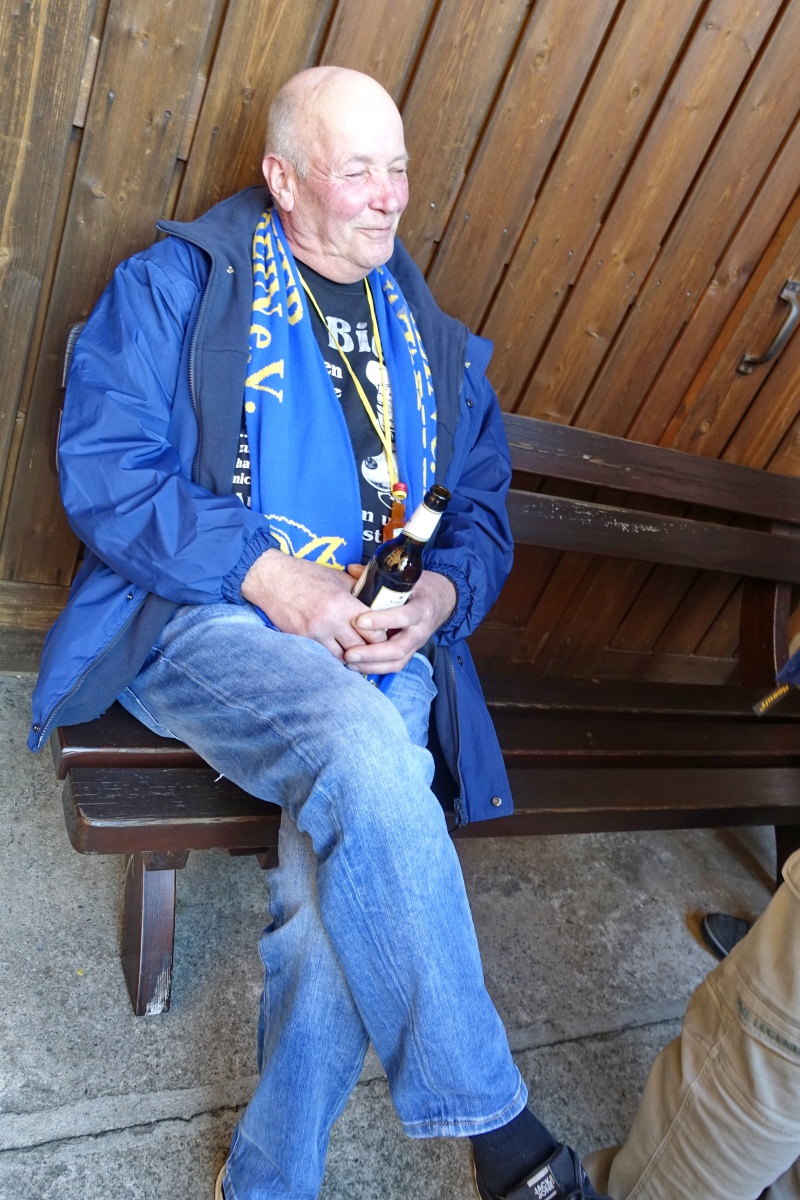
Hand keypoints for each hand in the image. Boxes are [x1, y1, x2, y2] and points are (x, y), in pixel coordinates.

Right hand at [241, 550, 386, 660]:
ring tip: (358, 654)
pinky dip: (334, 657)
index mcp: (343, 602)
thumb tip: (379, 602)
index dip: (381, 636)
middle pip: (361, 648)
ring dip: (352, 657)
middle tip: (374, 649)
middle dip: (369, 650)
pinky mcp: (302, 640)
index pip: (373, 631)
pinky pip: (324, 656)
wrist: (271, 578)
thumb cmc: (306, 574)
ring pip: (343, 657)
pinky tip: (339, 654)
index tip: (382, 635)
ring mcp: (315, 633)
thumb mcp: (338, 577)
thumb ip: (359, 590)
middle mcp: (330, 620)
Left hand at [343, 567, 456, 674]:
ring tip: (349, 661)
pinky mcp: (411, 651)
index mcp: (422, 608)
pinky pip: (395, 665)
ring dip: (371, 665)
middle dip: (372, 653)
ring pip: (396, 661)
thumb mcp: (406, 577)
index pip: (404, 617)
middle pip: (399, 648)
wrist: (443, 600)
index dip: (382, 621)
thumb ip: (379, 575)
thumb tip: (351, 569)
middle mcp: (421, 629)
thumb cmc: (422, 587)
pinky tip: (357, 666)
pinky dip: (376, 668)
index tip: (359, 621)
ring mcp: (417, 643)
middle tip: (349, 652)